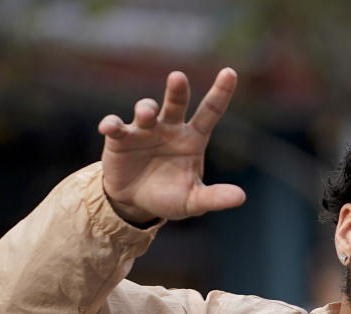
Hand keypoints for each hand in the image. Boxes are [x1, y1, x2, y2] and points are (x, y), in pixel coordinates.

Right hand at [97, 68, 245, 224]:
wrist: (136, 203)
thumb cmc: (169, 196)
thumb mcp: (194, 201)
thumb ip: (214, 197)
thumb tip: (241, 198)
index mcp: (193, 138)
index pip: (210, 112)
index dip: (221, 93)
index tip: (230, 73)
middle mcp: (169, 128)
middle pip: (176, 103)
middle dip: (177, 90)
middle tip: (177, 78)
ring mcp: (144, 130)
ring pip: (146, 109)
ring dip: (145, 108)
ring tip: (146, 114)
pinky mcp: (120, 139)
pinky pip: (115, 126)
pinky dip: (111, 124)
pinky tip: (110, 127)